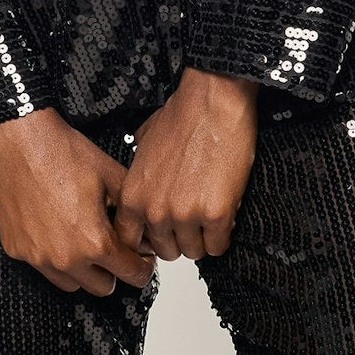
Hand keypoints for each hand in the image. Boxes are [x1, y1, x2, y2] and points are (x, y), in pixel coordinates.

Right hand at [0, 108, 156, 296]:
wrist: (19, 140)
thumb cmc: (61, 153)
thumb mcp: (112, 176)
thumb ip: (133, 213)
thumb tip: (144, 233)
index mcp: (94, 241)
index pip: (132, 275)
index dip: (142, 266)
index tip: (141, 258)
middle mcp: (65, 257)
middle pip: (103, 288)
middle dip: (113, 270)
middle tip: (114, 250)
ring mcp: (37, 257)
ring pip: (71, 284)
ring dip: (83, 270)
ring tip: (84, 241)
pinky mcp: (16, 249)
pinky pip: (42, 267)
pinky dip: (53, 257)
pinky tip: (57, 231)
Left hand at [115, 66, 258, 261]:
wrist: (214, 102)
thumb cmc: (183, 117)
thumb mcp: (142, 146)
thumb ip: (139, 176)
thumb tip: (144, 188)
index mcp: (133, 196)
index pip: (130, 242)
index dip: (148, 241)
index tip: (160, 236)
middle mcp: (154, 210)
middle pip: (165, 251)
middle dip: (179, 239)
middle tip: (191, 223)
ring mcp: (185, 214)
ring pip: (193, 252)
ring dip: (203, 237)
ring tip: (209, 216)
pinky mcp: (216, 214)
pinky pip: (218, 246)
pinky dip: (223, 235)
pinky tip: (224, 215)